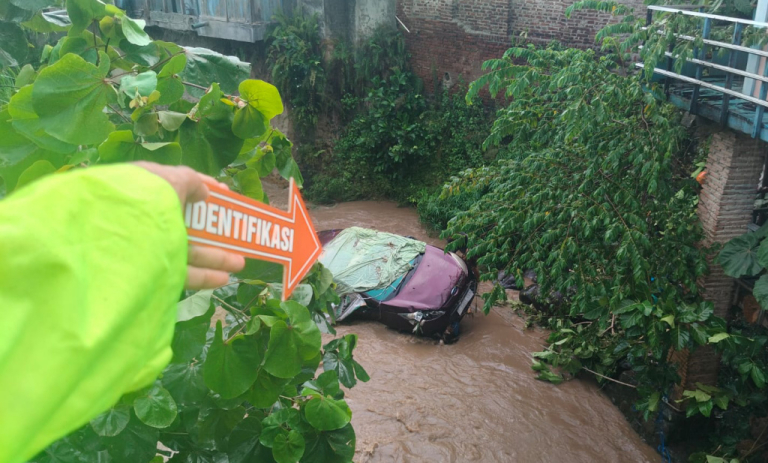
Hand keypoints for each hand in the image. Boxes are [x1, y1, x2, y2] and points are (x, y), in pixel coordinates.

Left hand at [133, 162, 245, 288]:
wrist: (112, 229)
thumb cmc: (143, 197)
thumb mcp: (171, 179)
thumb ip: (191, 181)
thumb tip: (205, 192)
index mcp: (145, 189)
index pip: (175, 187)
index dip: (202, 189)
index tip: (226, 195)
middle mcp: (144, 217)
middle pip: (185, 224)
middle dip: (214, 231)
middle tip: (235, 235)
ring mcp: (145, 245)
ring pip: (186, 250)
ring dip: (216, 256)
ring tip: (240, 263)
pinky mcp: (147, 270)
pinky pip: (179, 271)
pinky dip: (202, 275)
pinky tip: (224, 278)